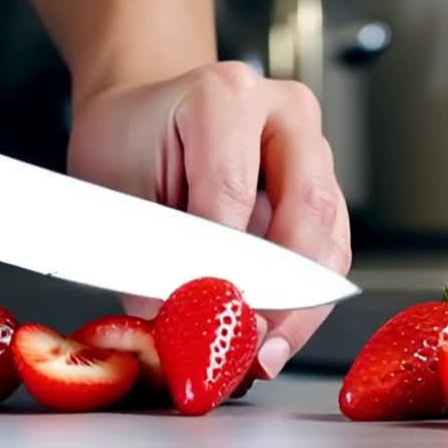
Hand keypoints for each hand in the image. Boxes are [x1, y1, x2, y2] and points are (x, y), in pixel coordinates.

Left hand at [67, 61, 351, 378]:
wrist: (146, 117)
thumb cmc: (130, 141)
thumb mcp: (116, 190)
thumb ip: (147, 254)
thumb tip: (174, 320)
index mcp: (225, 95)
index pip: (233, 190)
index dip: (222, 263)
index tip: (208, 317)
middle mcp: (283, 113)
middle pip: (307, 208)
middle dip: (282, 291)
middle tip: (253, 345)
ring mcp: (313, 149)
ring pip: (330, 235)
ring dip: (302, 305)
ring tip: (265, 352)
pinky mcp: (324, 187)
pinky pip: (329, 250)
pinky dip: (304, 300)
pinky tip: (275, 333)